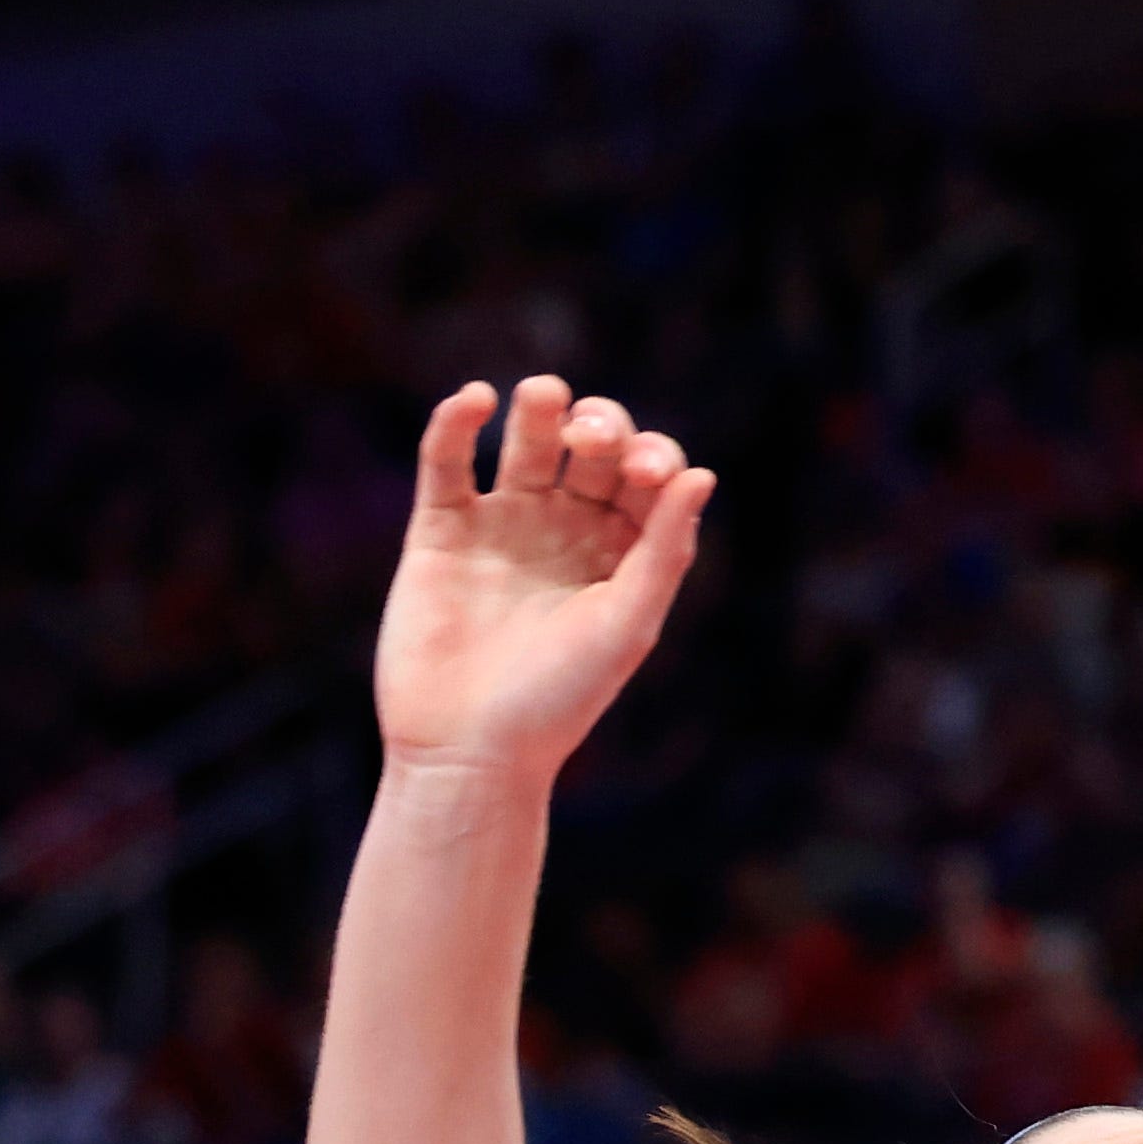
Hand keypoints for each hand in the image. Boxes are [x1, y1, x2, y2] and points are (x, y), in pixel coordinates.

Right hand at [372, 378, 711, 783]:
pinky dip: (457, 424)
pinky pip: (447, 462)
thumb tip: (701, 473)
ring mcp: (502, 525)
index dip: (650, 457)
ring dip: (539, 408)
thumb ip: (664, 549)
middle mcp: (566, 529)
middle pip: (589, 447)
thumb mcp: (627, 623)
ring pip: (524, 442)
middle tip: (592, 440)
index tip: (645, 474)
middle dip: (599, 427)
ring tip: (541, 395)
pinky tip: (476, 401)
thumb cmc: (560, 697)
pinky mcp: (441, 531)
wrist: (470, 748)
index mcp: (621, 550)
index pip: (645, 475)